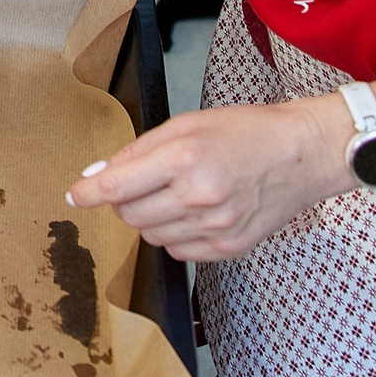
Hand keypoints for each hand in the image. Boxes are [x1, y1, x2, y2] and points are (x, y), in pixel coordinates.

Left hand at [67, 96, 354, 259]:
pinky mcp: (228, 248)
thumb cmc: (245, 131)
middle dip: (124, 200)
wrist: (301, 155)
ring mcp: (215, 227)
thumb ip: (138, 151)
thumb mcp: (186, 124)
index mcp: (184, 159)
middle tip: (140, 182)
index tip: (74, 195)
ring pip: (152, 236)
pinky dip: (175, 234)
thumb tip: (98, 176)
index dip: (87, 193)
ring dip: (149, 217)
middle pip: (130, 216)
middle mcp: (199, 197)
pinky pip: (179, 252)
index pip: (116, 188)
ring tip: (173, 193)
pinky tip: (192, 212)